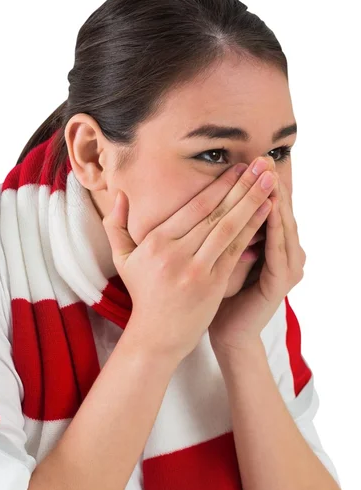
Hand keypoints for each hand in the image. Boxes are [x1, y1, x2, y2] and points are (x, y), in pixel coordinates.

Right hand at [102, 157, 276, 363]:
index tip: (237, 168)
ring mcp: (196, 270)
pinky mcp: (212, 285)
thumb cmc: (142, 293)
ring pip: (229, 228)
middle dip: (242, 186)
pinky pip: (235, 251)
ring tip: (270, 181)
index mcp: (156, 242)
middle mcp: (176, 253)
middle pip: (215, 213)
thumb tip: (119, 194)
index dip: (219, 185)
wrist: (157, 335)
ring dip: (252, 202)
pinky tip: (266, 211)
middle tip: (261, 163)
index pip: (194, 207)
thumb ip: (116, 224)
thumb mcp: (122, 259)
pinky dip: (252, 229)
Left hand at [208, 156, 306, 355]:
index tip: (245, 160)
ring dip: (276, 200)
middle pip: (278, 212)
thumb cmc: (216, 294)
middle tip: (263, 158)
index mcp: (266, 244)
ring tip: (269, 175)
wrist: (226, 331)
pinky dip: (274, 228)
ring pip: (282, 225)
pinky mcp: (282, 281)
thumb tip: (202, 201)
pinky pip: (279, 249)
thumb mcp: (216, 257)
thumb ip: (219, 232)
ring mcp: (286, 266)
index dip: (255, 186)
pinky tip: (268, 208)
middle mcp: (282, 251)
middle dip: (268, 185)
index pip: (264, 208)